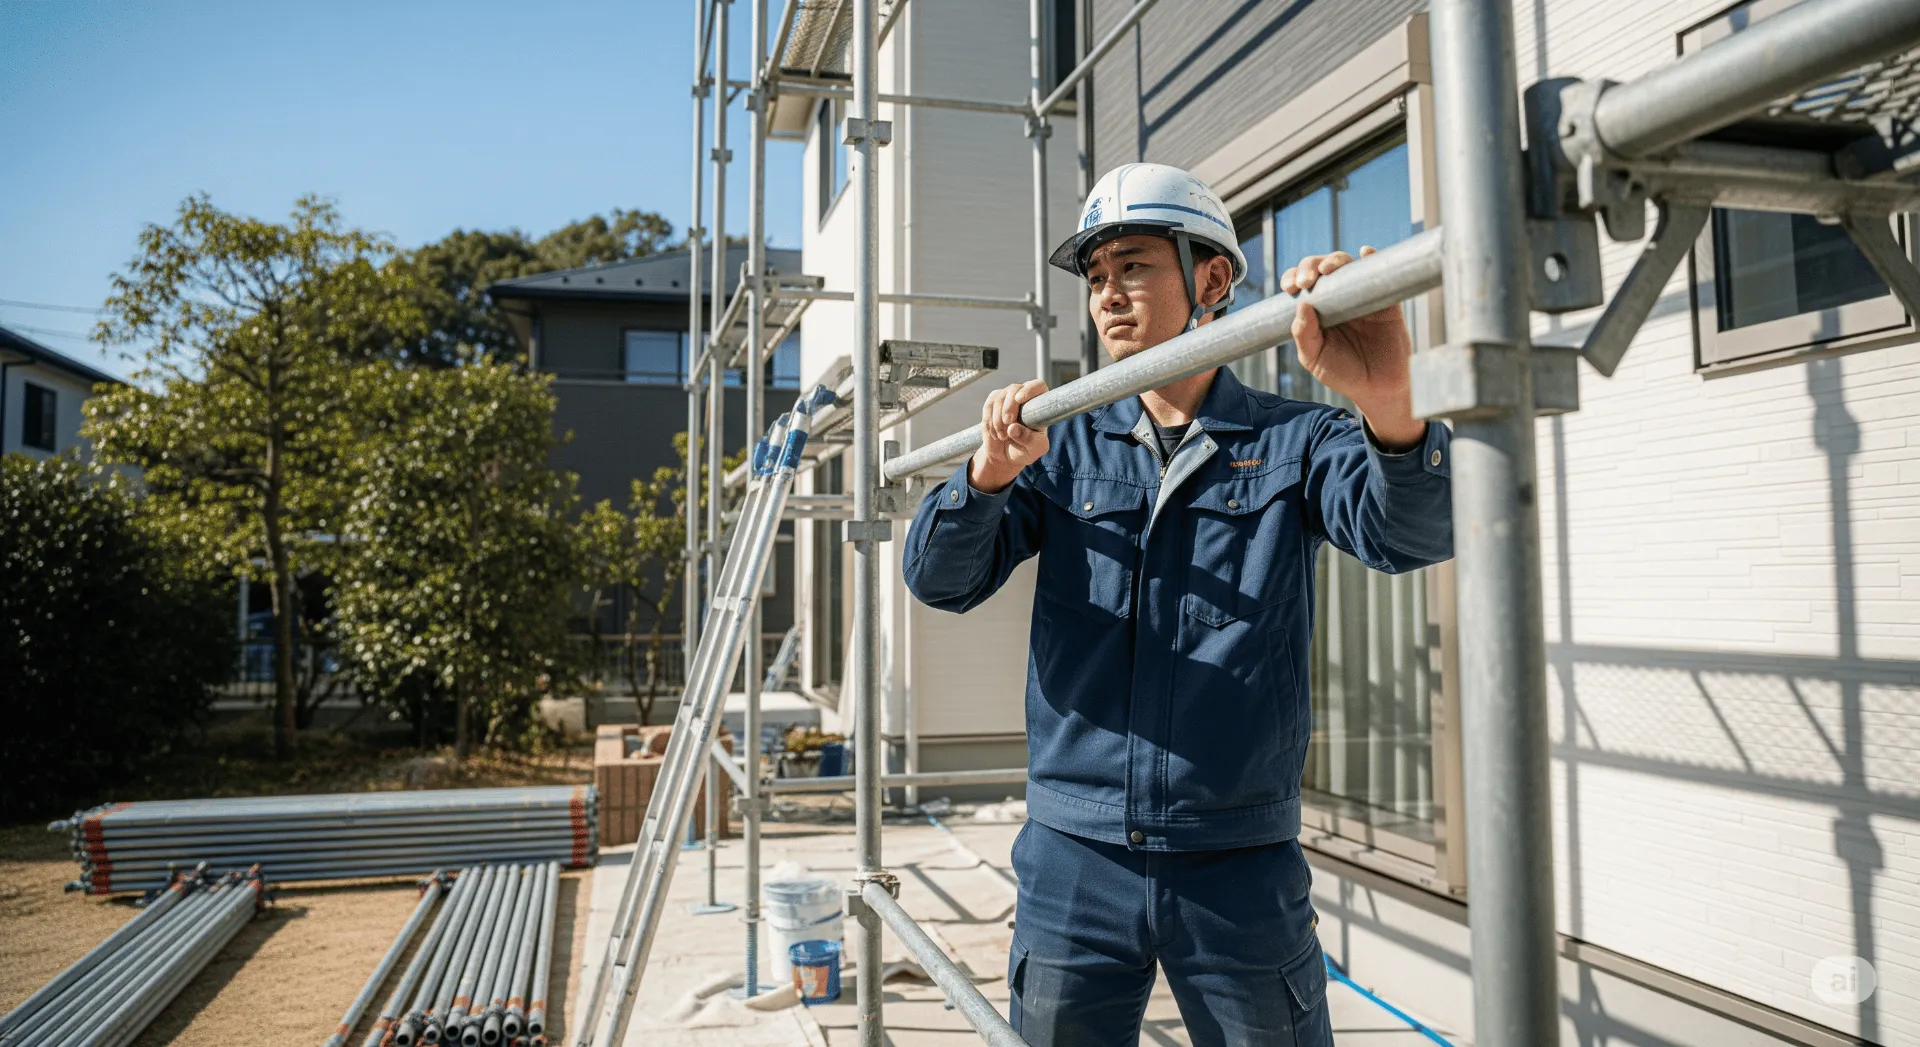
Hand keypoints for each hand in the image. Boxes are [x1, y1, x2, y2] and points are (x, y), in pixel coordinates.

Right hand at [968, 380, 1049, 492]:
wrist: (1006, 454)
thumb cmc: (1027, 449)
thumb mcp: (1034, 449)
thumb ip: (1029, 439)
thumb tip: (1013, 428)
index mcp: (1039, 403)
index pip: (1038, 386)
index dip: (1029, 389)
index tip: (1019, 399)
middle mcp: (1024, 395)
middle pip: (1014, 389)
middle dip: (1009, 407)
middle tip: (1008, 424)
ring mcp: (1007, 396)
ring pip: (999, 398)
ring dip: (999, 420)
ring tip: (1003, 437)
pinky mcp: (992, 402)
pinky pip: (988, 407)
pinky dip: (990, 422)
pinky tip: (996, 434)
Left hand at [1281, 247, 1425, 448]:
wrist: (1378, 389)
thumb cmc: (1343, 374)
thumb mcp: (1314, 358)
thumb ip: (1303, 334)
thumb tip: (1301, 304)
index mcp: (1317, 309)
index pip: (1302, 283)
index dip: (1294, 277)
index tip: (1290, 287)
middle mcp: (1338, 297)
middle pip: (1322, 268)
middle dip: (1311, 266)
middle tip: (1307, 280)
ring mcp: (1362, 296)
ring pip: (1348, 266)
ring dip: (1336, 260)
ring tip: (1328, 268)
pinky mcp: (1386, 300)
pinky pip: (1380, 273)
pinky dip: (1373, 258)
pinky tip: (1366, 253)